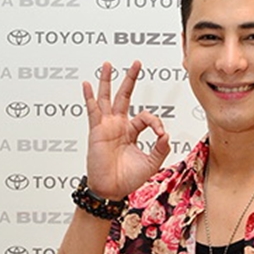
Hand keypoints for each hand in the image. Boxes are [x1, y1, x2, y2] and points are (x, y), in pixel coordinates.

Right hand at [82, 60, 170, 199]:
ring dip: (107, 81)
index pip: (146, 116)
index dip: (156, 122)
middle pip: (125, 96)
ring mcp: (107, 126)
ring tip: (108, 64)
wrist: (112, 190)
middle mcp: (119, 126)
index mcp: (132, 132)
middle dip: (131, 79)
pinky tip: (87, 84)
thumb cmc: (128, 179)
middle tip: (137, 63)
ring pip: (107, 98)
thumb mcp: (151, 163)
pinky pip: (92, 111)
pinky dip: (89, 97)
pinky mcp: (97, 131)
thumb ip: (160, 148)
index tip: (160, 134)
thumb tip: (166, 133)